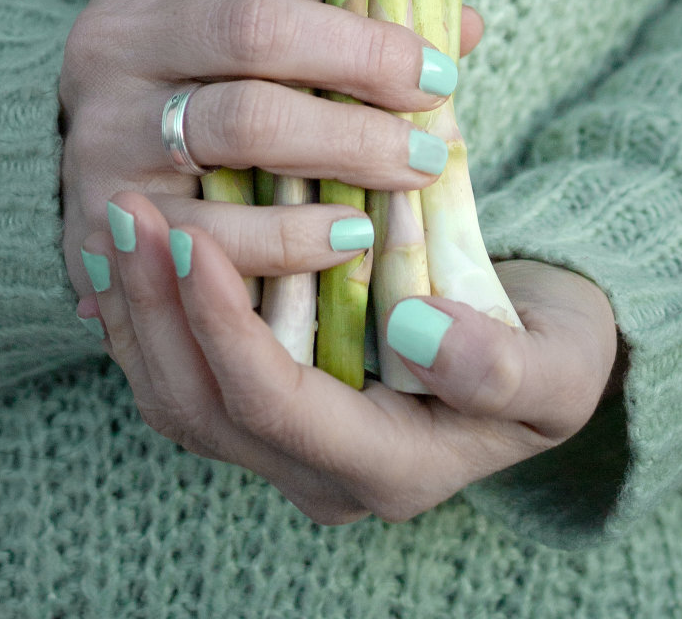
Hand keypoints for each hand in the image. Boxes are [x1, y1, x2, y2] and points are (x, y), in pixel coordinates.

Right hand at [58, 0, 481, 306]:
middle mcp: (114, 33)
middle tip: (437, 81)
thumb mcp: (245, 22)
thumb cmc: (202, 86)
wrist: (101, 192)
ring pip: (246, 123)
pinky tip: (352, 233)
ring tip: (420, 162)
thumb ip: (346, 11)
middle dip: (366, 54)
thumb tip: (460, 26)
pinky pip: (219, 230)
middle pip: (255, 25)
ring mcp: (104, 125)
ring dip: (353, 145)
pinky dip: (299, 235)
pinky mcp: (106, 217)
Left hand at [76, 197, 625, 524]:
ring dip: (138, 306)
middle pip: (203, 409)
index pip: (277, 407)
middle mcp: (321, 472)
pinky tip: (130, 245)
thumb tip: (419, 334)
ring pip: (177, 396)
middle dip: (157, 309)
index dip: (225, 326)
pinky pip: (182, 370)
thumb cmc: (555, 350)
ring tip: (120, 215)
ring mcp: (287, 446)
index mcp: (390, 467)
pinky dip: (146, 310)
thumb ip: (503, 368)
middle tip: (131, 209)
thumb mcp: (561, 364)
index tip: (195, 238)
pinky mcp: (266, 404)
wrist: (542, 352)